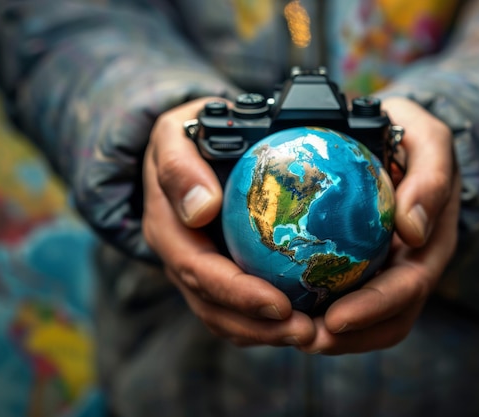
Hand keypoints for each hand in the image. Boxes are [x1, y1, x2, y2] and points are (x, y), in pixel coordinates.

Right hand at [142, 98, 315, 346]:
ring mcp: (197, 270)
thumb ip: (179, 167)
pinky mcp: (218, 273)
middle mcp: (179, 257)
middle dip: (260, 328)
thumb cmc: (189, 136)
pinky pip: (239, 308)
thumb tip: (201, 208)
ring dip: (266, 333)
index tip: (280, 304)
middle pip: (214, 308)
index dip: (238, 294)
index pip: (199, 272)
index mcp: (167, 228)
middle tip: (307, 333)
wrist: (188, 148)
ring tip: (311, 334)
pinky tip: (306, 318)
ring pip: (226, 317)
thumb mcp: (175, 136)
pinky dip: (267, 321)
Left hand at [298, 97, 460, 353]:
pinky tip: (281, 304)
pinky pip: (341, 297)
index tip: (335, 319)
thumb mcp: (428, 140)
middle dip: (347, 337)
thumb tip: (413, 230)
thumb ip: (431, 178)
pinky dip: (316, 309)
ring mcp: (386, 272)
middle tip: (301, 337)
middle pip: (387, 320)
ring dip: (329, 335)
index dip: (374, 310)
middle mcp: (410, 267)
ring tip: (286, 331)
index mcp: (430, 245)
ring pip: (364, 321)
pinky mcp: (361, 268)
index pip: (407, 289)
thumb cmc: (410, 136)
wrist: (396, 139)